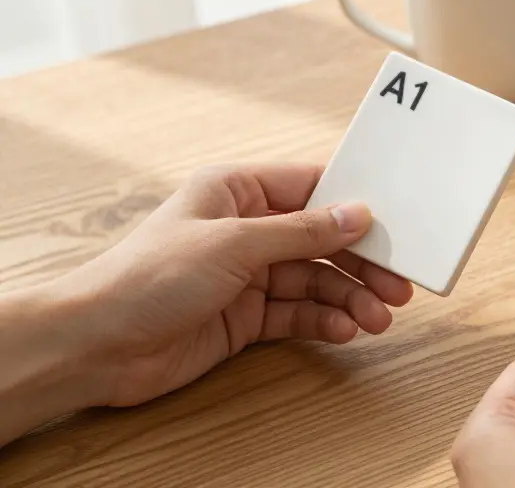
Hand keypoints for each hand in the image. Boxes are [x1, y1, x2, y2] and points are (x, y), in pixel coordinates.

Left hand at [53, 164, 413, 406]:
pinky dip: (324, 321)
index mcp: (237, 190)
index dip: (355, 205)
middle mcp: (246, 228)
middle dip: (360, 263)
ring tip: (377, 318)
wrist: (97, 345)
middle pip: (321, 240)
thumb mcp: (235, 244)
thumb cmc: (150, 277)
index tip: (396, 225)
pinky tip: (345, 330)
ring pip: (315, 280)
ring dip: (349, 298)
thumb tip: (358, 214)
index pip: (312, 187)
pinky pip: (298, 314)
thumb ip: (302, 231)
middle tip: (398, 286)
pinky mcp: (245, 316)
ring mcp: (246, 274)